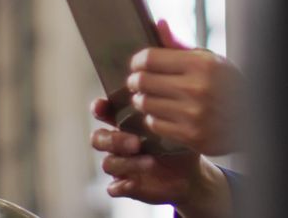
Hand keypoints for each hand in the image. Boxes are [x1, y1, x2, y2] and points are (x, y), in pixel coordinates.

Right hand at [91, 99, 230, 216]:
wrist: (189, 175)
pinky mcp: (125, 185)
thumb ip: (162, 114)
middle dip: (114, 140)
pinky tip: (134, 183)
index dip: (98, 108)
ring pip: (108, 163)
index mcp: (126, 124)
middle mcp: (118, 143)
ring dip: (126, 163)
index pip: (103, 112)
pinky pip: (113, 188)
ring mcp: (120, 165)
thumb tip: (160, 100)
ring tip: (150, 162)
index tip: (101, 106)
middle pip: (99, 138)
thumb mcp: (172, 127)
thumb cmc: (178, 145)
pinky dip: (121, 186)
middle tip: (136, 143)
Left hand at [127, 19, 241, 155]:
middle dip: (135, 81)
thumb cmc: (229, 86)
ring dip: (142, 100)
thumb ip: (180, 45)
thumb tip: (159, 24)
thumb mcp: (211, 60)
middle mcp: (196, 88)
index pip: (150, 58)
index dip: (138, 61)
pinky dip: (153, 119)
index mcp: (201, 64)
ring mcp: (193, 114)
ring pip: (146, 104)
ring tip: (148, 97)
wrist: (254, 120)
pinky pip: (154, 124)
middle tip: (137, 82)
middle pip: (143, 81)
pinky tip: (162, 114)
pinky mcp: (191, 136)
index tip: (137, 64)